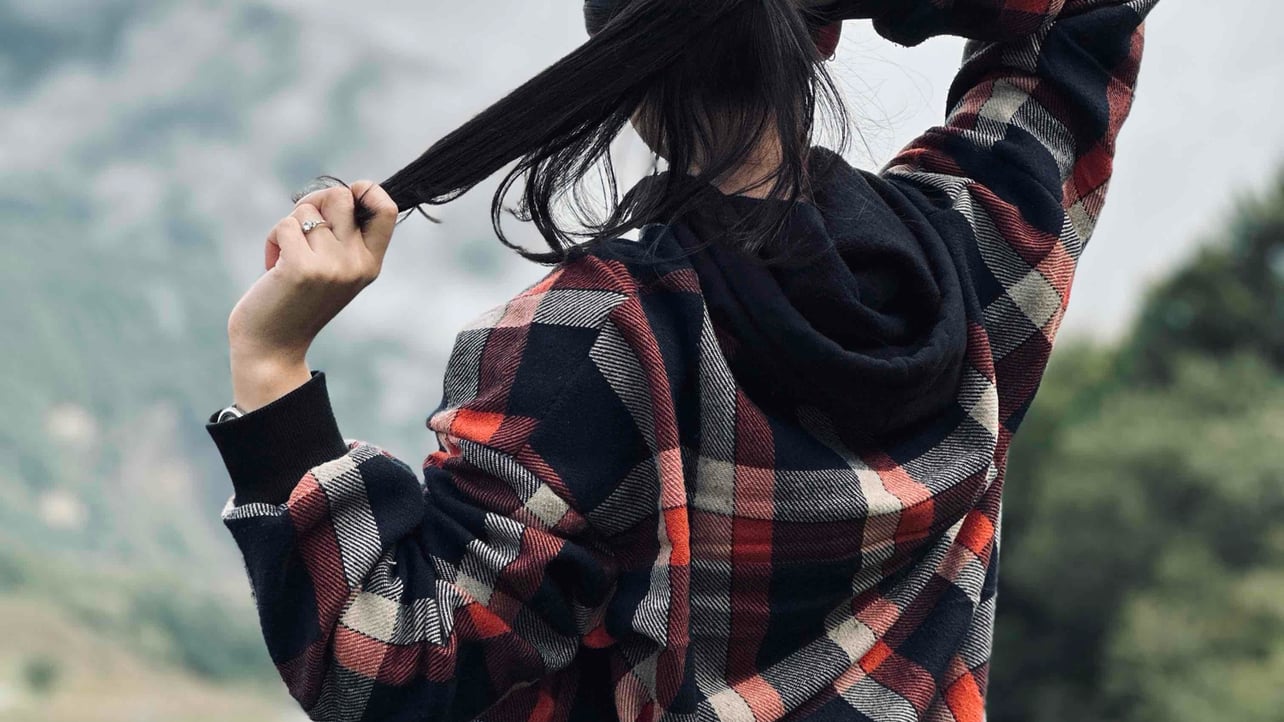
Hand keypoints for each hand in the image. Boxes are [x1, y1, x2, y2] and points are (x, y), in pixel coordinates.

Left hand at [226, 180, 398, 410]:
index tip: (346, 196)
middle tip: (301, 227)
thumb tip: (341, 191)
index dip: (366, 189)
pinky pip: (286, 226)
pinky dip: (273, 240)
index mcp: (371, 263)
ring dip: (288, 226)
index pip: (386, 208)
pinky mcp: (303, 268)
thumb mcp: (334, 269)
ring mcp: (333, 267)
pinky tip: (273, 265)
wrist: (273, 346)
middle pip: (341, 196)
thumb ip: (344, 236)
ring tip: (285, 255)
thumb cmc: (297, 300)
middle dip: (314, 201)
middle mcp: (358, 264)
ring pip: (307, 210)